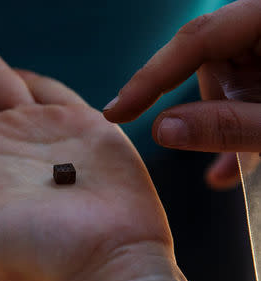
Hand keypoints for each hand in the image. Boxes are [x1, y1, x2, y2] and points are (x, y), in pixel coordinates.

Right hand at [103, 0, 260, 189]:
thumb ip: (226, 126)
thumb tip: (160, 130)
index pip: (195, 40)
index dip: (150, 77)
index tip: (117, 111)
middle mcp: (257, 29)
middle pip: (201, 60)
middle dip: (193, 107)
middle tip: (167, 140)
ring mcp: (259, 51)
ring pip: (216, 83)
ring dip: (218, 127)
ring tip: (234, 165)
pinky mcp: (260, 73)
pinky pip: (232, 97)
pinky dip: (230, 135)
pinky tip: (229, 169)